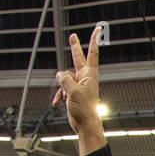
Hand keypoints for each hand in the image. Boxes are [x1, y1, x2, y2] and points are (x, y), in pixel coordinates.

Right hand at [53, 28, 103, 149]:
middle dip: (74, 48)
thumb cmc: (84, 110)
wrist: (85, 125)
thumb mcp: (72, 92)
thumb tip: (59, 74)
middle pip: (77, 59)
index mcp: (90, 75)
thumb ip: (65, 80)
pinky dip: (58, 95)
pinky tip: (56, 103)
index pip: (91, 54)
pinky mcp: (72, 93)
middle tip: (73, 36)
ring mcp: (78, 85)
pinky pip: (61, 89)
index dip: (93, 41)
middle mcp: (85, 78)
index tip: (98, 30)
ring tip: (65, 98)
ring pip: (64, 78)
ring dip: (61, 88)